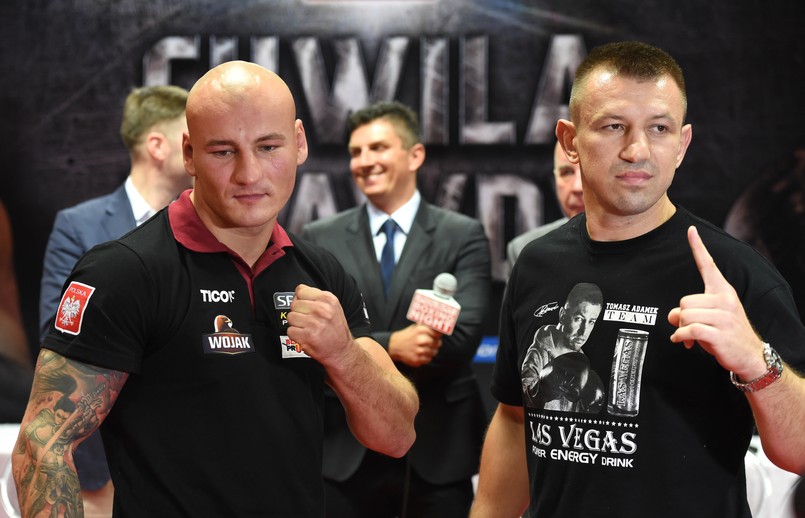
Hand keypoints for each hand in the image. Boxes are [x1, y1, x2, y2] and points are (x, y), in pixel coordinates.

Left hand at [286, 284, 353, 366]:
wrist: (342, 351)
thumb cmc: (336, 330)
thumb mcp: (333, 307)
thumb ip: (316, 298)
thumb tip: (298, 293)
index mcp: (328, 299)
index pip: (301, 290)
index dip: (301, 299)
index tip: (306, 306)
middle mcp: (321, 310)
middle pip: (294, 304)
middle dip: (299, 312)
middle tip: (308, 320)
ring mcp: (314, 323)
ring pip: (290, 317)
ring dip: (296, 324)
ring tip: (307, 328)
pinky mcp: (306, 336)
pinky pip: (290, 330)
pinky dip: (295, 335)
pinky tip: (306, 336)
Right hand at [388, 324, 442, 366]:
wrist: (394, 345)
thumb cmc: (408, 335)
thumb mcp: (416, 327)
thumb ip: (428, 326)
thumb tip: (441, 324)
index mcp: (420, 330)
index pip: (438, 333)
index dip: (438, 335)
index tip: (437, 336)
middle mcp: (420, 340)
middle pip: (437, 343)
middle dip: (436, 343)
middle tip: (432, 343)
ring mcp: (418, 350)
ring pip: (434, 352)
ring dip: (432, 351)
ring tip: (426, 348)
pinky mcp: (416, 359)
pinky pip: (429, 359)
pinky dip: (427, 357)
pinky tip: (422, 354)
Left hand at [667, 226, 766, 378]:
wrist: (750, 355)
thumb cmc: (726, 333)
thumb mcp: (711, 316)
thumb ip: (691, 310)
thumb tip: (672, 316)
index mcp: (723, 290)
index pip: (708, 265)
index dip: (698, 247)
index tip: (691, 231)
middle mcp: (724, 299)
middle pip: (684, 301)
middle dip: (681, 316)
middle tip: (689, 327)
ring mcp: (723, 317)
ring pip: (684, 315)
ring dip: (681, 328)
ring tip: (691, 336)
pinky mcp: (719, 333)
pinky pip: (689, 329)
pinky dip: (681, 336)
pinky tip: (684, 341)